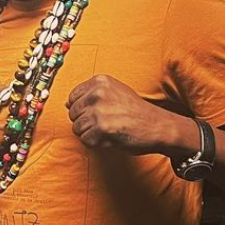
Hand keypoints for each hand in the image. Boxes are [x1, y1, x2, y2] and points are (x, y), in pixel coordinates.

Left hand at [65, 75, 186, 153]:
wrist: (158, 126)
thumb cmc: (136, 112)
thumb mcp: (114, 93)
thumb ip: (91, 95)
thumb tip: (66, 104)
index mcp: (100, 81)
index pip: (73, 97)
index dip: (83, 109)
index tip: (98, 113)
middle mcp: (98, 93)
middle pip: (73, 114)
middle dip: (86, 122)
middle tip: (106, 124)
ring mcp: (99, 111)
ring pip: (77, 129)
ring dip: (91, 134)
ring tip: (109, 131)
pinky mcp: (101, 129)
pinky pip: (86, 141)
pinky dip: (96, 143)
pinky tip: (110, 138)